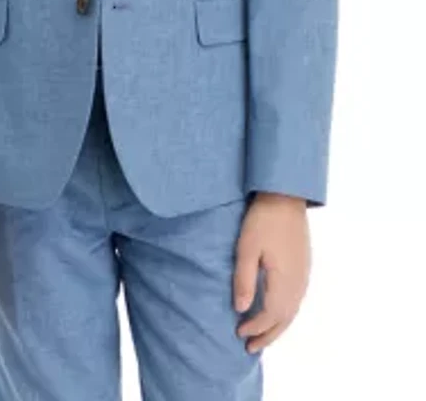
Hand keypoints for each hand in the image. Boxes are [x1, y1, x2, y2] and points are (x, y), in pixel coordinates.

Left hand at [233, 192, 309, 352]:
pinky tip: (278, 311)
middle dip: (268, 335)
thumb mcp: (246, 248)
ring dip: (278, 325)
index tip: (238, 333)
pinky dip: (286, 312)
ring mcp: (304, 274)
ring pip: (293, 310)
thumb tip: (241, 310)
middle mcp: (298, 283)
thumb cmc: (262, 220)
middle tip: (251, 348)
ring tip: (263, 335)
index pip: (270, 315)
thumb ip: (244, 280)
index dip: (255, 327)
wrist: (285, 196)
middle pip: (285, 319)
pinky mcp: (304, 265)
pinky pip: (297, 299)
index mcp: (284, 281)